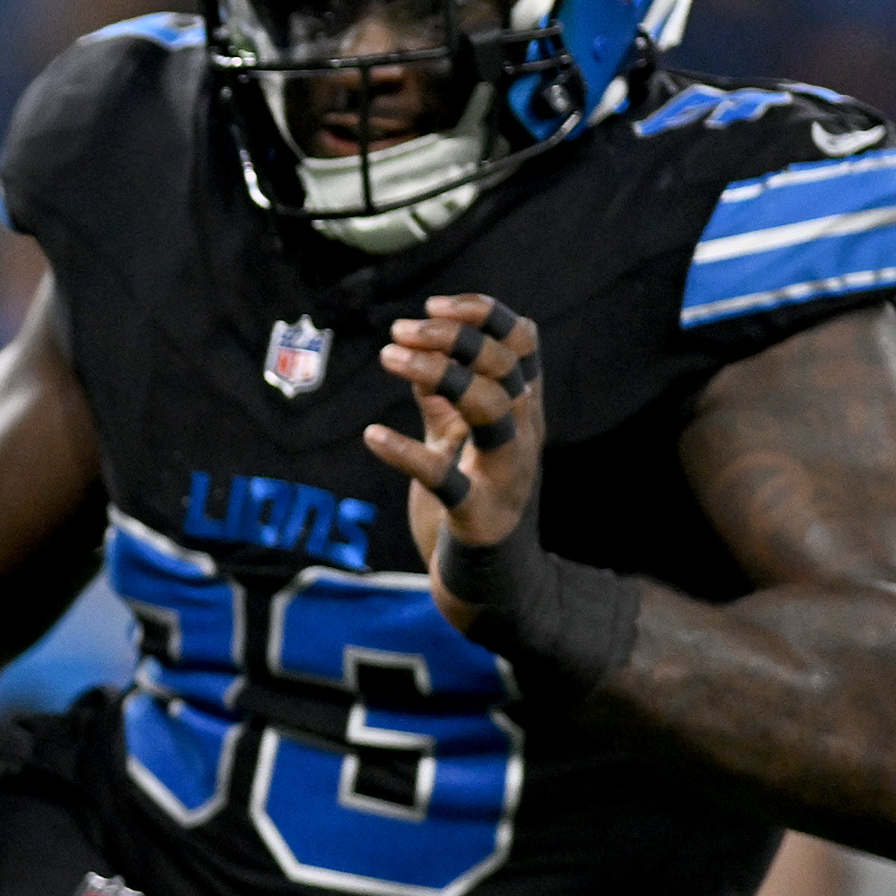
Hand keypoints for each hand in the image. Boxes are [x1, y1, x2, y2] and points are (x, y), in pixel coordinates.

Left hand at [364, 294, 544, 634]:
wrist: (491, 588)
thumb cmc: (473, 508)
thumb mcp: (458, 445)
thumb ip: (442, 402)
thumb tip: (416, 355)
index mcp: (523, 412)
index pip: (523, 341)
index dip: (482, 313)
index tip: (431, 306)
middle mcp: (525, 436)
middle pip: (505, 364)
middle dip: (451, 337)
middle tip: (396, 332)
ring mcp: (507, 475)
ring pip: (494, 406)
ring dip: (440, 374)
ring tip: (387, 357)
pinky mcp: (481, 516)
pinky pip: (447, 478)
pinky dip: (406, 453)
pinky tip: (370, 437)